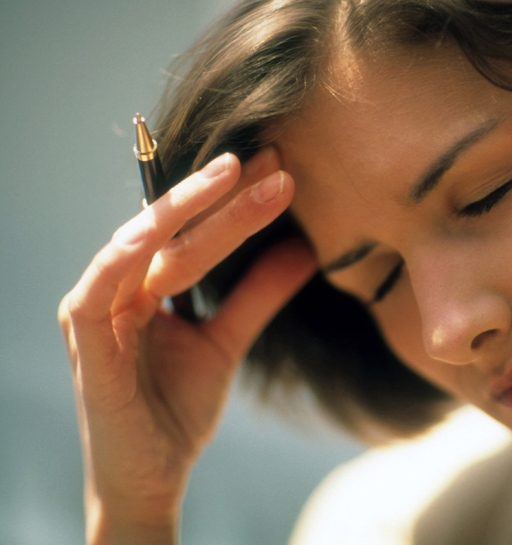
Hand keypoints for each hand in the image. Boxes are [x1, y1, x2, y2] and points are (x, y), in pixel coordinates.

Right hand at [58, 149, 315, 543]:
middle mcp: (119, 286)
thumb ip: (257, 294)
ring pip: (142, 241)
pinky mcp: (84, 336)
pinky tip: (162, 224)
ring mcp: (97, 307)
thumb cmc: (177, 407)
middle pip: (174, 227)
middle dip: (224, 192)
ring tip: (234, 171)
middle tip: (273, 157)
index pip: (193, 229)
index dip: (236, 199)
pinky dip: (129, 249)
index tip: (283, 169)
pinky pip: (101, 283)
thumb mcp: (227, 341)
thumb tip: (305, 247)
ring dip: (187, 206)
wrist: (153, 475)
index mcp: (145, 284)